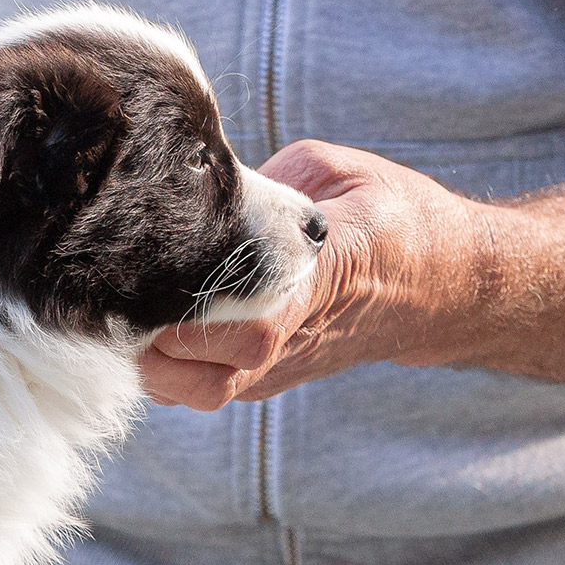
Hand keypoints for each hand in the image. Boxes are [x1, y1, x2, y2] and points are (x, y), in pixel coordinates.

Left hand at [139, 140, 491, 410]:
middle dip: (149, 340)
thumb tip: (193, 192)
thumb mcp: (334, 172)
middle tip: (120, 291)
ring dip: (148, 358)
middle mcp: (293, 342)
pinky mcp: (259, 380)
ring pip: (188, 391)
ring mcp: (274, 371)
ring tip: (128, 304)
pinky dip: (160, 364)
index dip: (190, 312)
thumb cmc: (388, 216)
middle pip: (203, 375)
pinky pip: (191, 387)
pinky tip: (146, 317)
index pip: (251, 325)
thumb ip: (265, 183)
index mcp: (321, 283)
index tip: (149, 277)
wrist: (445, 285)